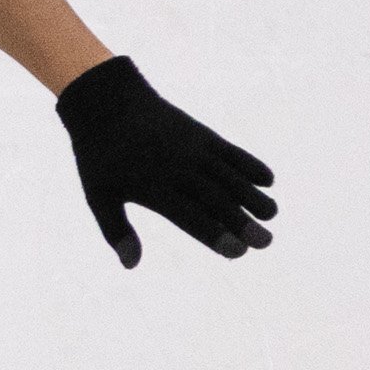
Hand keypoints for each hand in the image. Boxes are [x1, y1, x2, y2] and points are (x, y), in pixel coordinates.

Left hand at [59, 57, 273, 266]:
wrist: (108, 104)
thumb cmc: (100, 158)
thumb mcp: (98, 195)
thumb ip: (116, 230)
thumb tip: (130, 266)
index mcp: (152, 187)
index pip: (189, 216)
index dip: (214, 234)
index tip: (238, 252)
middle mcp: (178, 168)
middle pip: (216, 199)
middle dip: (242, 222)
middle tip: (266, 243)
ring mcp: (194, 149)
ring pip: (230, 176)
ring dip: (253, 196)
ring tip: (271, 215)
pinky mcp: (203, 135)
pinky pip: (232, 152)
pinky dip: (251, 165)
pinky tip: (269, 181)